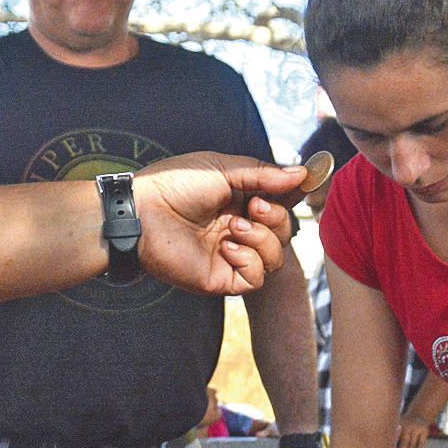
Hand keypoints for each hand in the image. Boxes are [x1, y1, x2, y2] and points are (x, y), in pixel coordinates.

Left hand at [135, 152, 304, 295]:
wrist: (143, 211)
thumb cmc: (176, 184)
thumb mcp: (224, 169)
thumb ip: (263, 174)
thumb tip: (302, 174)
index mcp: (240, 202)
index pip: (281, 205)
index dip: (292, 198)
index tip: (304, 184)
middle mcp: (238, 230)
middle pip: (284, 233)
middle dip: (276, 218)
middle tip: (252, 206)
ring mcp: (230, 255)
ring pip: (275, 258)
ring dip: (262, 239)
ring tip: (234, 226)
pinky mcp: (220, 278)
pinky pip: (256, 278)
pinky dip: (249, 261)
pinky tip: (227, 247)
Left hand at [395, 416, 430, 447]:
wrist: (418, 414)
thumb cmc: (402, 425)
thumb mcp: (397, 427)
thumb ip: (393, 439)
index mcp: (398, 424)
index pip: (394, 438)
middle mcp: (408, 426)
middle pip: (404, 443)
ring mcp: (417, 428)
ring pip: (413, 445)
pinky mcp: (425, 431)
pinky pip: (421, 444)